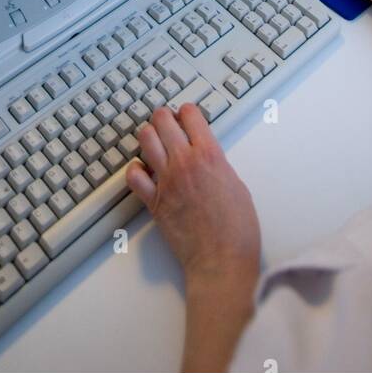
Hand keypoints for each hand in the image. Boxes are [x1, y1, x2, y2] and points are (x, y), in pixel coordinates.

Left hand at [127, 104, 260, 372]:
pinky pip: (133, 175)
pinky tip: (143, 171)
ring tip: (154, 140)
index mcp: (210, 155)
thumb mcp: (238, 185)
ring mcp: (165, 180)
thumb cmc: (237, 230)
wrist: (220, 260)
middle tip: (167, 121)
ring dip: (149, 135)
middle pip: (163, 120)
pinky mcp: (153, 201)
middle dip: (164, 117)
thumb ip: (219, 165)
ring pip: (145, 140)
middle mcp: (184, 162)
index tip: (187, 114)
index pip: (191, 115)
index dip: (188, 111)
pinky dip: (135, 169)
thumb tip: (208, 158)